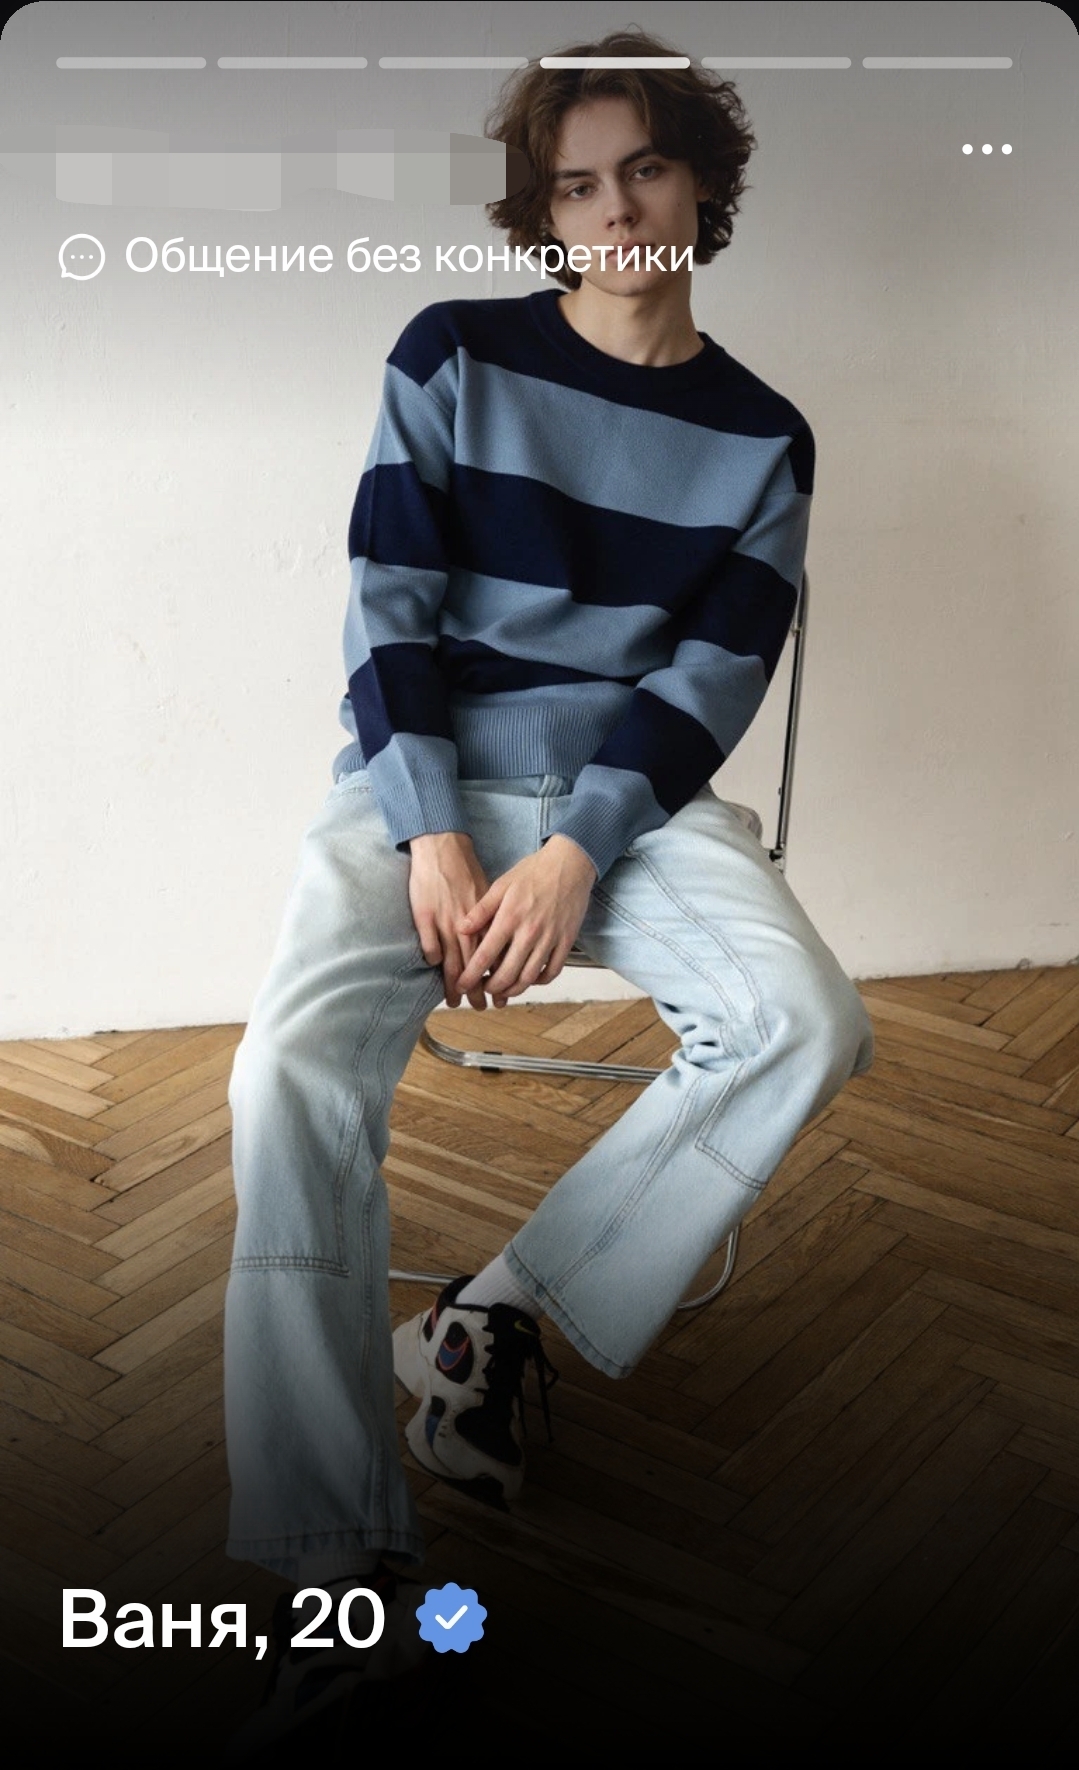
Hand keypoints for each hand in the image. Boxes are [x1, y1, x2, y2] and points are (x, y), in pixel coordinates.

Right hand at [408, 832, 491, 1009]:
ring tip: (454, 1001)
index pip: (491, 957)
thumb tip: (497, 941)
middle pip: (473, 965)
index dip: (494, 977)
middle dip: (477, 990)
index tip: (497, 994)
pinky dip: (432, 960)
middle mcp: (467, 924)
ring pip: (452, 962)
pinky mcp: (425, 916)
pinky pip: (430, 945)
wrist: (442, 846)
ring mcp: (444, 921)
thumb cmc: (465, 868)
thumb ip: (491, 919)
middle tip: (481, 1007)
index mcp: (484, 919)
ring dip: (453, 984)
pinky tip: (434, 971)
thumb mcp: (489, 892)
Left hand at [455, 836, 597, 1007]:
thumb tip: (460, 929)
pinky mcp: (567, 942)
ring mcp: (550, 939)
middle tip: (482, 989)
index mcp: (509, 918)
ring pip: (529, 977)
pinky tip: (529, 979)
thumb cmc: (534, 872)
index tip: (461, 985)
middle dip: (490, 988)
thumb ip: (481, 910)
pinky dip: (539, 981)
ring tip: (502, 990)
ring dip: (513, 989)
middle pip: (507, 974)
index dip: (470, 975)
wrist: (570, 864)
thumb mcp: (501, 885)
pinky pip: (552, 971)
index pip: (484, 956)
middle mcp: (530, 932)